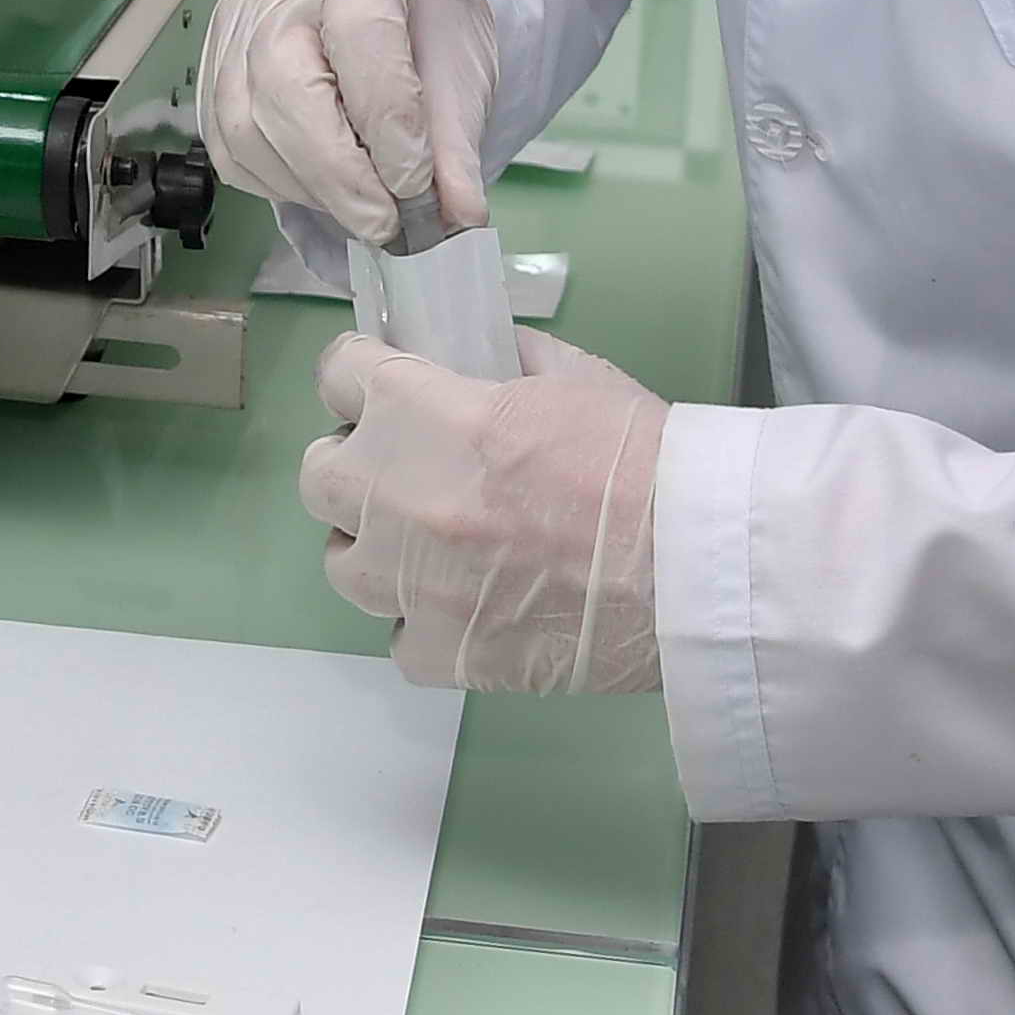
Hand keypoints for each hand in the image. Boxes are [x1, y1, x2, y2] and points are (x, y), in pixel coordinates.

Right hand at [196, 0, 497, 247]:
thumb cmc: (423, 21)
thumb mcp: (461, 69)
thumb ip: (455, 144)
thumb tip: (458, 215)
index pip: (364, 40)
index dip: (388, 127)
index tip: (415, 188)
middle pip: (285, 84)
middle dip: (337, 173)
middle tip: (384, 223)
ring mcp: (237, 20)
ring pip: (245, 123)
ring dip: (306, 185)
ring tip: (359, 206)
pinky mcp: (213, 62)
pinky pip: (225, 142)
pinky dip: (274, 181)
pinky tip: (319, 186)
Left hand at [297, 328, 666, 693]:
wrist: (695, 564)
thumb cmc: (642, 459)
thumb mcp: (571, 376)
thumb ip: (504, 362)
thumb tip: (475, 359)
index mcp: (420, 415)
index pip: (337, 373)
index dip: (363, 375)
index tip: (387, 386)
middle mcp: (394, 499)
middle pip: (319, 475)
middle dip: (357, 464)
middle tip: (408, 468)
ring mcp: (410, 585)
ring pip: (342, 565)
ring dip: (377, 547)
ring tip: (431, 546)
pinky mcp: (442, 655)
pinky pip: (398, 637)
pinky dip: (425, 622)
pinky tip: (468, 606)